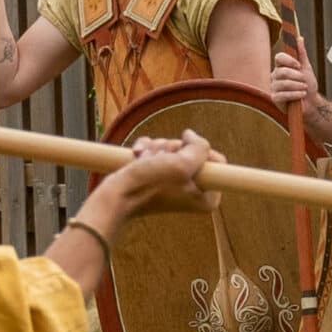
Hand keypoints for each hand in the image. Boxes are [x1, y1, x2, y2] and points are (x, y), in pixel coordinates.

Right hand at [105, 129, 219, 217]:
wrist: (114, 196)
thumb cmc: (148, 185)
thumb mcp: (183, 163)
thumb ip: (199, 146)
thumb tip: (190, 135)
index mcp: (206, 197)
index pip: (216, 160)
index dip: (198, 151)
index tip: (181, 157)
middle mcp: (192, 191)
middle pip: (191, 152)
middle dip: (173, 149)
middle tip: (160, 160)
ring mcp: (173, 184)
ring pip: (172, 150)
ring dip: (157, 149)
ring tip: (144, 160)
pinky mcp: (155, 177)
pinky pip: (157, 152)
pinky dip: (147, 150)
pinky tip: (137, 156)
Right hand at [269, 31, 316, 113]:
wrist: (311, 102)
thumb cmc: (307, 85)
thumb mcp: (306, 67)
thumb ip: (301, 54)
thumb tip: (299, 38)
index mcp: (281, 67)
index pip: (279, 58)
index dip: (289, 60)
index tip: (298, 65)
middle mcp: (274, 76)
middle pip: (282, 71)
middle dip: (297, 76)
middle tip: (304, 81)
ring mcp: (273, 87)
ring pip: (284, 83)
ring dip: (298, 86)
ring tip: (304, 89)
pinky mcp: (274, 98)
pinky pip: (283, 94)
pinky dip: (295, 94)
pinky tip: (301, 95)